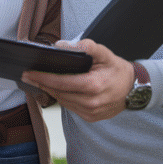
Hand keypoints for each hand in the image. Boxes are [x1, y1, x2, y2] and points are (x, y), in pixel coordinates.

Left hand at [21, 39, 135, 121]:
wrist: (135, 89)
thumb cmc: (117, 70)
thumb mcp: (105, 53)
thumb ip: (86, 47)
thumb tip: (63, 46)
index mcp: (93, 86)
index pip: (60, 83)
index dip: (42, 78)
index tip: (28, 73)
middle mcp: (90, 102)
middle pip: (58, 93)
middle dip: (42, 83)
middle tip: (28, 75)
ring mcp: (91, 112)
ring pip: (63, 101)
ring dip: (51, 91)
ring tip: (40, 81)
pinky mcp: (91, 117)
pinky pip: (70, 107)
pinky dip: (63, 98)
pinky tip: (57, 89)